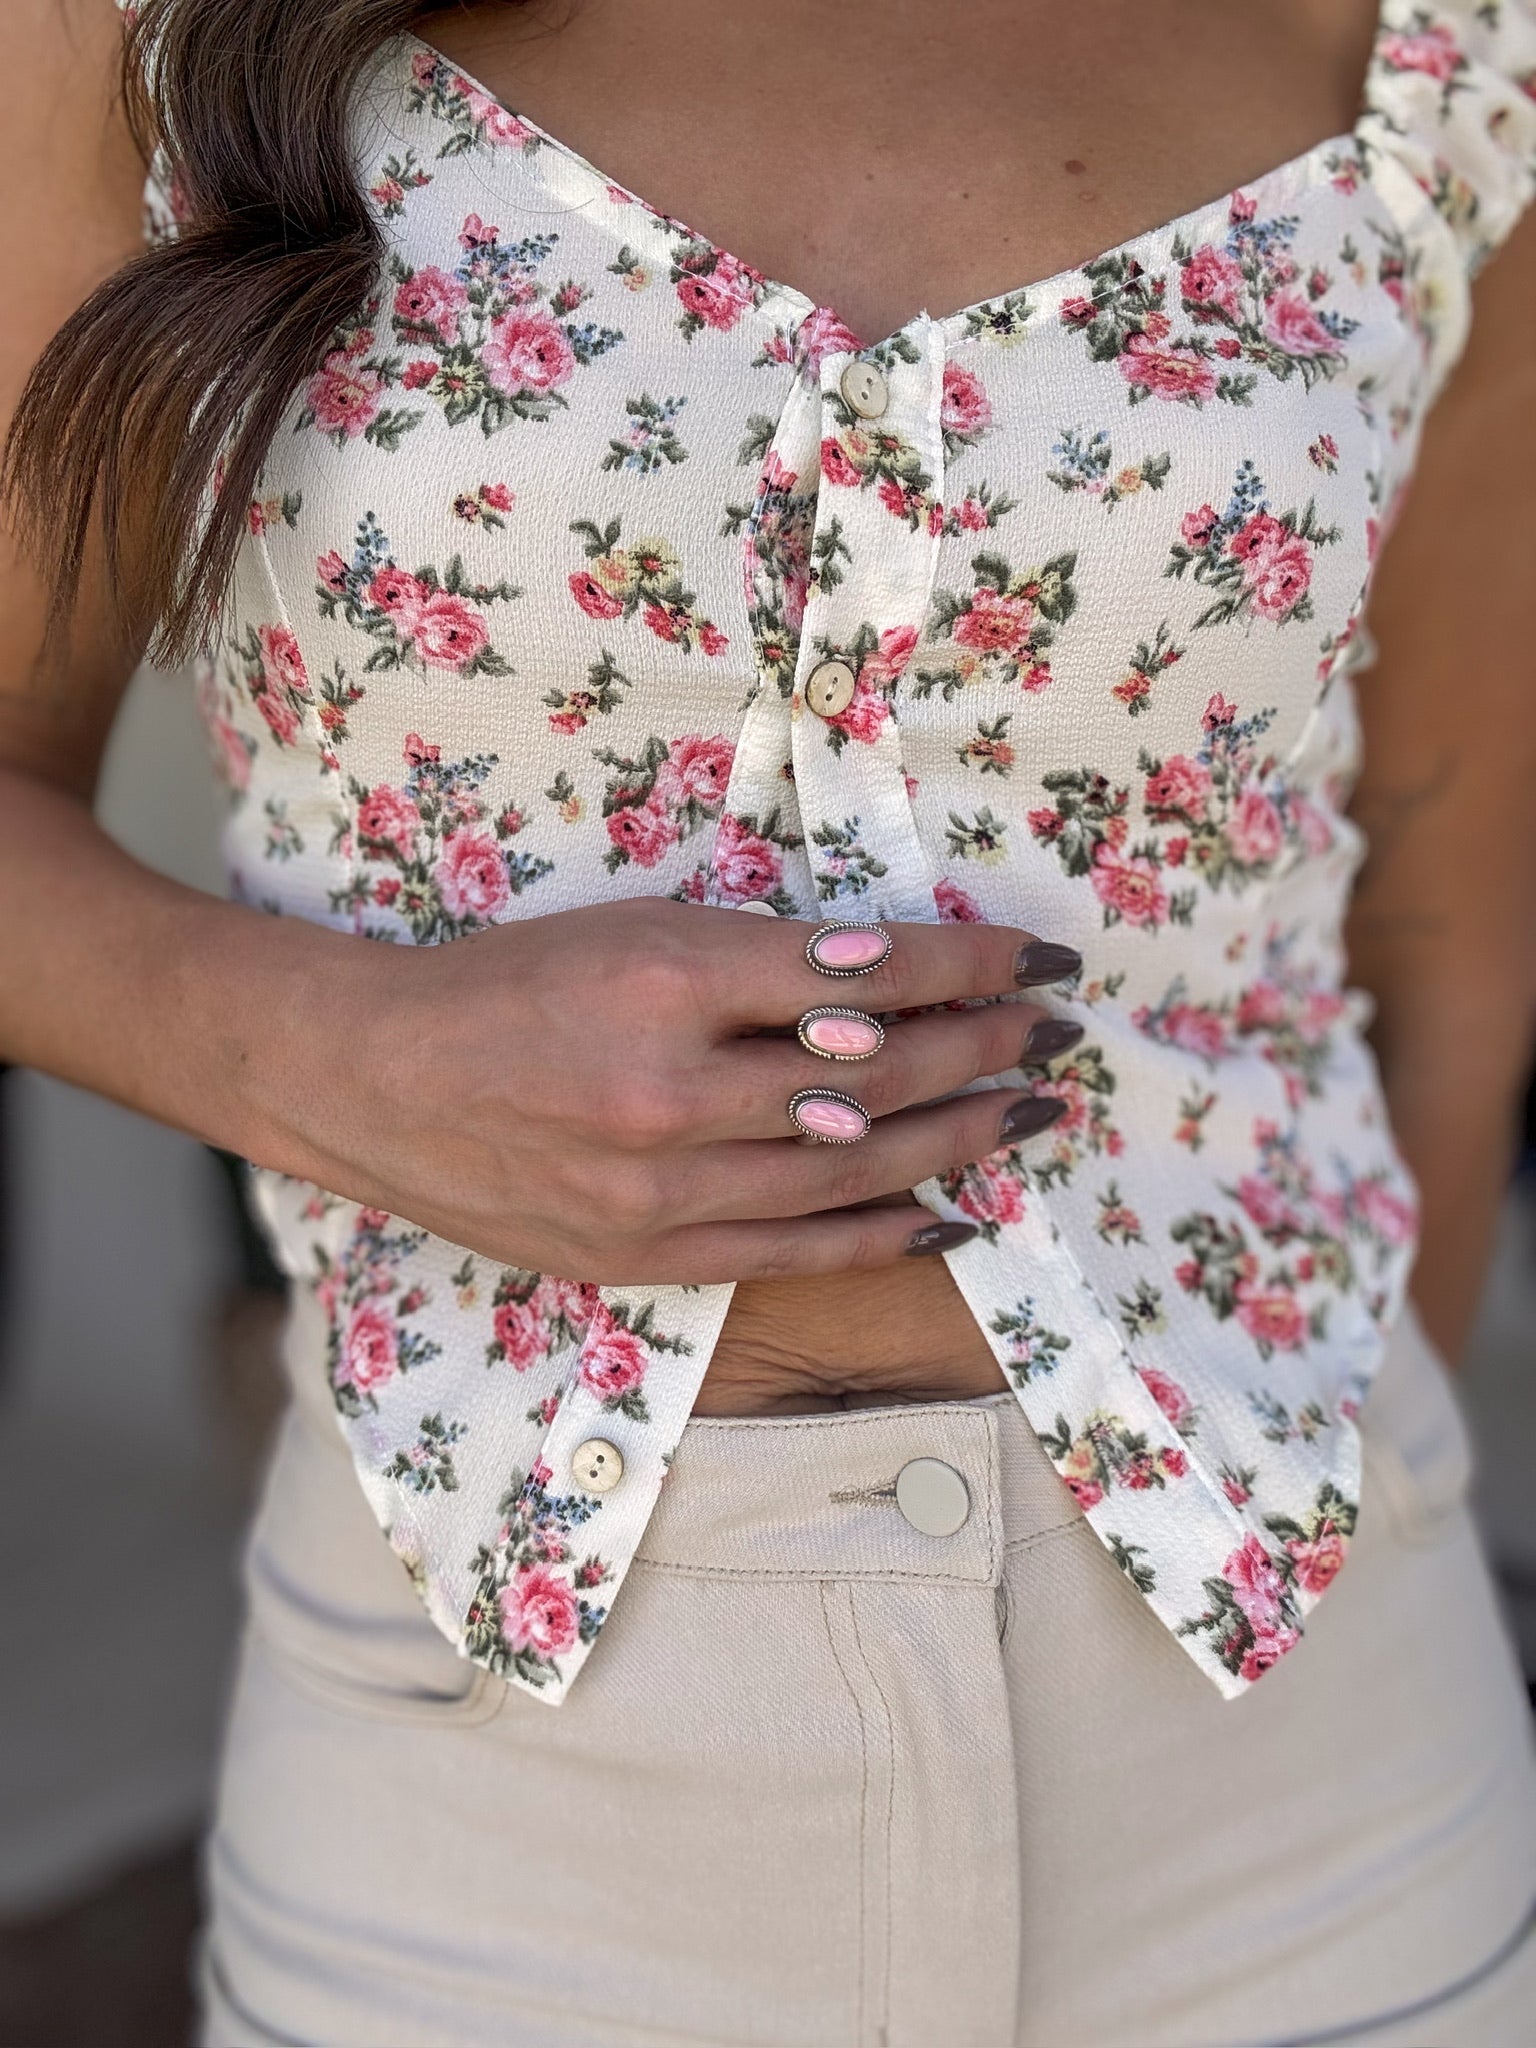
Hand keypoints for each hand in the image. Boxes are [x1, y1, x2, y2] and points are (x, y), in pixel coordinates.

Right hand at [309, 898, 1080, 1284]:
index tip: (1035, 954)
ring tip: (1030, 1110)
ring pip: (853, 1169)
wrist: (380, 1083)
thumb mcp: (632, 929)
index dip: (970, 961)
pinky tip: (956, 1212)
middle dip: (986, 1045)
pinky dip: (884, 1234)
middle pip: (875, 1076)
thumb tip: (898, 979)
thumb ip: (760, 959)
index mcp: (665, 980)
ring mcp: (660, 1189)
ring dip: (960, 1137)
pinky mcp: (646, 1256)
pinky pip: (795, 1252)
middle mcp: (670, 1091)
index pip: (866, 974)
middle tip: (1053, 1029)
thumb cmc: (507, 986)